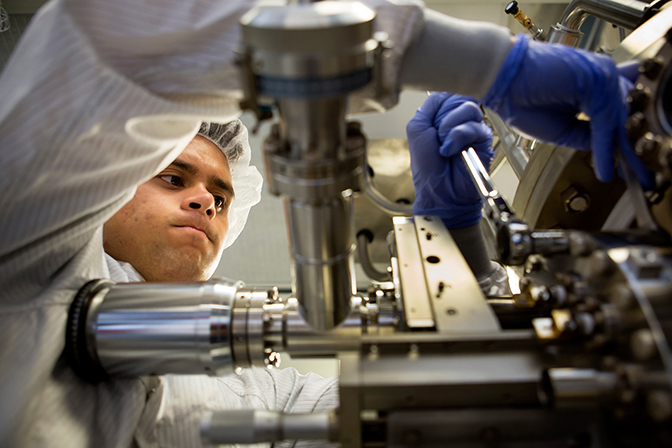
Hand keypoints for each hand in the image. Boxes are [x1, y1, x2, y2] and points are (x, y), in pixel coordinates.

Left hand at [407, 92, 492, 227]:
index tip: (433, 124)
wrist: (438, 190)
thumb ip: (429, 107)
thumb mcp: (417, 128)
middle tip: (437, 136)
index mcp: (444, 115)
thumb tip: (442, 92)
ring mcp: (473, 128)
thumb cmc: (427, 165)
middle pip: (461, 97)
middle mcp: (460, 119)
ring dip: (450, 127)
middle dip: (444, 117)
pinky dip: (458, 138)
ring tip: (443, 145)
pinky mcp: (484, 140)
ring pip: (469, 109)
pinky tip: (450, 151)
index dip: (440, 105)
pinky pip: (475, 127)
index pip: (449, 93)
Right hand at [482, 35, 651, 187]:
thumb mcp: (561, 127)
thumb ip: (587, 134)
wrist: (502, 80)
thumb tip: (609, 149)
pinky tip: (608, 164)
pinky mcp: (596, 79)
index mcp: (591, 86)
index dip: (622, 139)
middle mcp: (599, 77)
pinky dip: (608, 143)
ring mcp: (600, 76)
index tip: (632, 162)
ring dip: (626, 146)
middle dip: (633, 143)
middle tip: (644, 170)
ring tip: (634, 171)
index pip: (618, 113)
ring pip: (622, 116)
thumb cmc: (521, 98)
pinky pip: (607, 118)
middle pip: (626, 114)